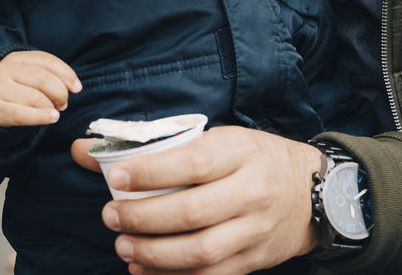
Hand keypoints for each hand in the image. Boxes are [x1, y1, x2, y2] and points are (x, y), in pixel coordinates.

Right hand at [0, 50, 81, 126]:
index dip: (66, 74)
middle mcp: (6, 70)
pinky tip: (52, 118)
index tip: (77, 87)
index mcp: (16, 57)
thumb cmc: (13, 87)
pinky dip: (41, 117)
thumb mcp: (26, 73)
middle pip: (43, 79)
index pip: (47, 61)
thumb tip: (74, 86)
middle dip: (60, 93)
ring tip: (55, 112)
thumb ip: (48, 74)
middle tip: (63, 103)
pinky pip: (22, 114)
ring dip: (51, 106)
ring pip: (35, 97)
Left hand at [71, 126, 322, 273]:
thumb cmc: (255, 159)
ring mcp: (255, 230)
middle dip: (144, 219)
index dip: (150, 172)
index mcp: (241, 152)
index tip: (115, 178)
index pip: (192, 163)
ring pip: (201, 252)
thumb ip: (157, 146)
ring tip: (124, 248)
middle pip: (192, 212)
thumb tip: (86, 151)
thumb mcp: (218, 139)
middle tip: (111, 217)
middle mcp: (252, 191)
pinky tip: (145, 271)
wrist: (315, 192)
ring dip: (154, 255)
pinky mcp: (254, 260)